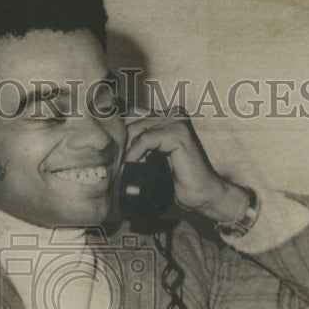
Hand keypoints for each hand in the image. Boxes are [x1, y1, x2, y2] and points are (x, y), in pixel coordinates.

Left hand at [124, 109, 249, 221]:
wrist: (200, 194)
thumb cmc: (176, 180)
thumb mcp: (150, 159)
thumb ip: (136, 146)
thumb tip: (108, 142)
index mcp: (166, 116)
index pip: (131, 119)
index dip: (120, 141)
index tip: (113, 159)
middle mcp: (173, 113)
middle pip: (131, 125)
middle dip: (123, 149)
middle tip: (121, 170)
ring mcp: (177, 120)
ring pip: (136, 133)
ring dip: (130, 155)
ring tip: (130, 173)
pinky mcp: (178, 131)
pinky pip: (145, 141)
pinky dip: (136, 156)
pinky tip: (137, 170)